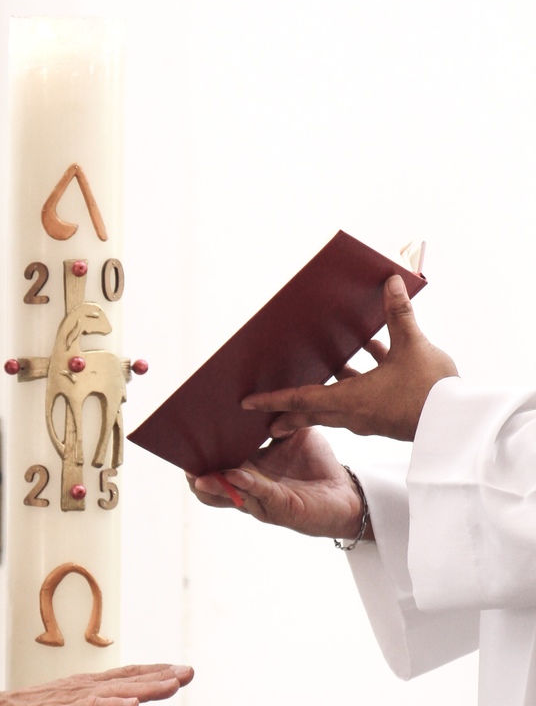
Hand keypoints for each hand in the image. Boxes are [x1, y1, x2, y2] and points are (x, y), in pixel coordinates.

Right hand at [188, 429, 365, 540]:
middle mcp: (248, 486)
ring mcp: (260, 499)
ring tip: (198, 473)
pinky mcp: (279, 507)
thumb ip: (281, 415)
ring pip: (227, 494)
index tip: (186, 435)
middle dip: (195, 472)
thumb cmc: (317, 464)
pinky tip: (235, 474)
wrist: (345, 492)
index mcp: (247, 468)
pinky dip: (244, 485)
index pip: (215, 461)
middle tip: (183, 457)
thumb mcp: (295, 433)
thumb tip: (264, 390)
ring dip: (212, 484)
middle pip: (211, 482)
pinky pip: (257, 495)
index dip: (199, 452)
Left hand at [240, 274, 456, 442]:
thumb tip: (391, 281)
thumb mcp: (412, 345)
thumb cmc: (429, 390)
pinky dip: (359, 377)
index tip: (248, 404)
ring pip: (337, 403)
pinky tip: (371, 350)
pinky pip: (363, 394)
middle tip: (267, 416)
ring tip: (317, 369)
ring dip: (325, 389)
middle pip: (312, 410)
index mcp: (349, 400)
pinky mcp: (387, 414)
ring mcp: (370, 416)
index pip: (300, 399)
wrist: (457, 424)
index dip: (273, 399)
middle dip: (289, 410)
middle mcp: (354, 413)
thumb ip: (398, 313)